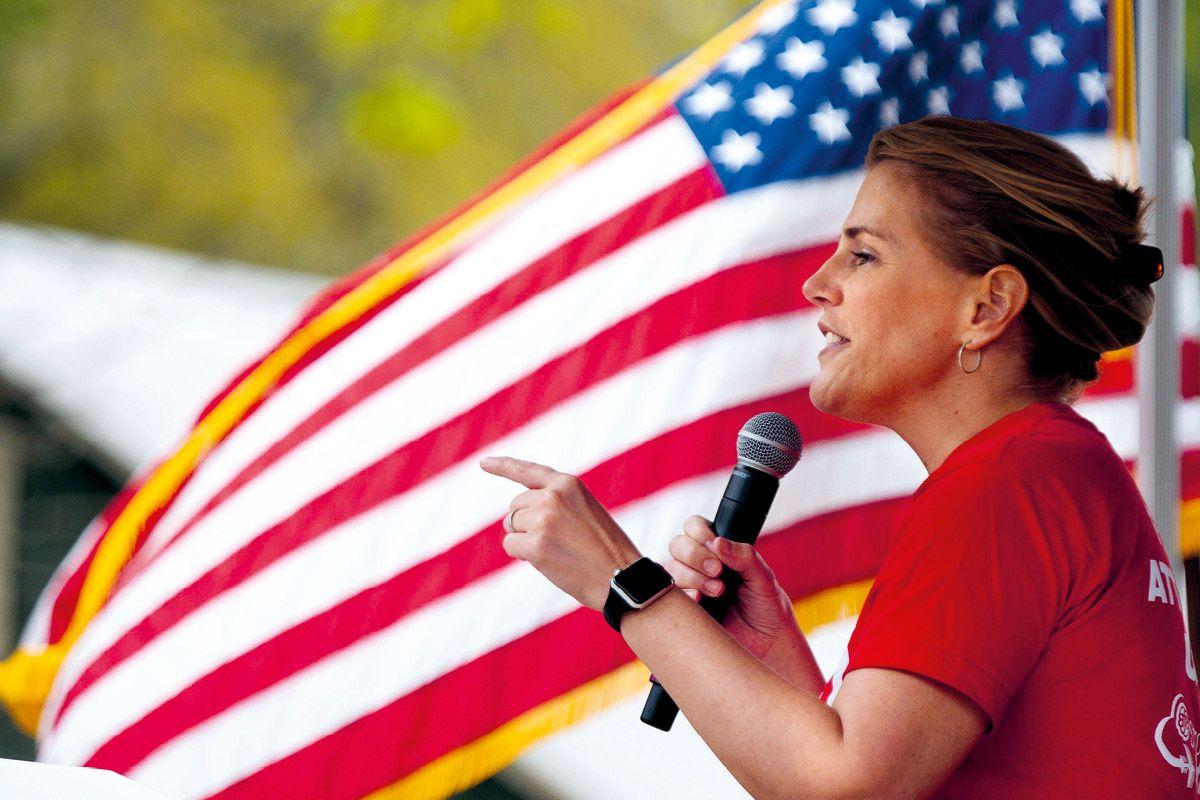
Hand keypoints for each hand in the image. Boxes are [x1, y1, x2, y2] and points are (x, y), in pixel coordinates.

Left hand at [479, 456, 641, 611]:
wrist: (622, 578)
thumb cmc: (606, 548)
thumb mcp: (586, 510)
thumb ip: (557, 502)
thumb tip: (516, 515)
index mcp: (568, 484)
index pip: (528, 471)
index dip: (503, 466)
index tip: (484, 462)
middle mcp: (552, 496)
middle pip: (515, 506)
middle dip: (525, 523)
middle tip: (555, 540)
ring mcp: (542, 520)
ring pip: (511, 526)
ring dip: (525, 539)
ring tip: (556, 550)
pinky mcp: (535, 545)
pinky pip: (510, 545)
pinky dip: (522, 555)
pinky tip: (547, 561)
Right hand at [666, 515, 797, 661]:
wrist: (767, 647)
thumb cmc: (768, 609)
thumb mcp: (763, 577)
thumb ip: (744, 556)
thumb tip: (718, 542)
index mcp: (719, 550)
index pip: (695, 527)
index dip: (700, 532)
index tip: (714, 545)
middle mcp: (699, 565)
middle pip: (677, 544)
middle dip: (695, 555)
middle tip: (718, 571)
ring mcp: (688, 586)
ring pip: (671, 568)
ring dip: (693, 577)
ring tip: (718, 591)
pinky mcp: (683, 609)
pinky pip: (668, 595)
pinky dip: (685, 595)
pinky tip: (702, 602)